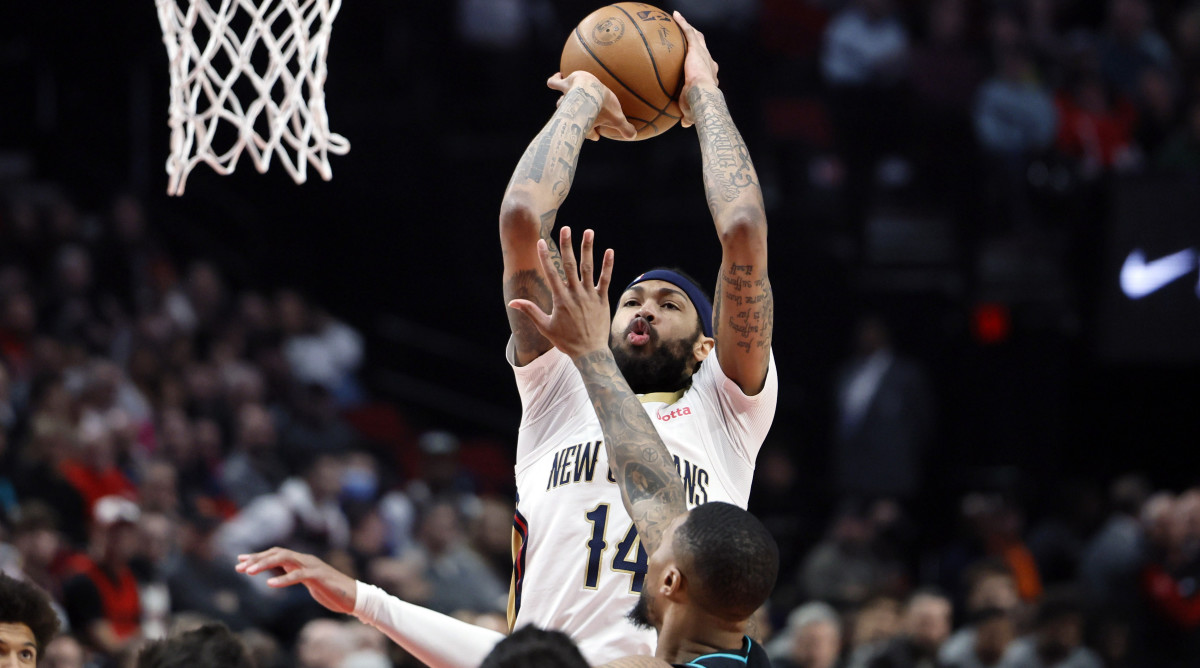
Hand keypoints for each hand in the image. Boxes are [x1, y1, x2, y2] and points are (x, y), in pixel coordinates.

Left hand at [236, 547, 356, 613]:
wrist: (354, 597)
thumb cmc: (332, 591)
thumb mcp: (309, 582)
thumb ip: (294, 575)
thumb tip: (278, 574)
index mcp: (303, 561)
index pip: (277, 553)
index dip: (258, 556)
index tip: (240, 561)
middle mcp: (306, 560)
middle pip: (278, 552)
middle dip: (257, 558)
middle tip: (239, 567)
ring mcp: (313, 566)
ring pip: (285, 558)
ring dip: (265, 564)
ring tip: (249, 572)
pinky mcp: (319, 576)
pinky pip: (298, 575)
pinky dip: (283, 579)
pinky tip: (270, 584)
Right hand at [508, 226, 613, 358]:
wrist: (590, 353)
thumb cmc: (566, 340)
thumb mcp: (545, 326)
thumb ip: (530, 311)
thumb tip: (513, 303)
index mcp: (560, 299)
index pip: (551, 273)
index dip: (545, 256)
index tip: (541, 242)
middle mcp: (575, 294)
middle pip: (570, 265)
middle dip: (567, 245)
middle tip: (566, 228)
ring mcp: (590, 296)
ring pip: (589, 268)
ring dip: (588, 249)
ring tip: (588, 231)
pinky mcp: (602, 299)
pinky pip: (605, 280)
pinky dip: (607, 265)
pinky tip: (609, 251)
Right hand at [548, 72, 636, 140]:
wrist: (588, 90)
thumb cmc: (602, 106)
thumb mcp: (616, 119)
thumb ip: (625, 128)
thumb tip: (633, 136)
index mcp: (587, 123)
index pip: (590, 134)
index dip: (593, 135)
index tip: (597, 135)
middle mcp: (573, 112)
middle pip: (573, 120)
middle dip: (576, 122)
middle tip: (583, 120)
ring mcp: (567, 99)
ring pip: (561, 103)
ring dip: (564, 102)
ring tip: (568, 96)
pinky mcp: (564, 85)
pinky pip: (553, 83)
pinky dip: (554, 80)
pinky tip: (558, 76)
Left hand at [673, 11, 719, 127]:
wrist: (703, 97)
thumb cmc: (698, 108)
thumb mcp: (691, 112)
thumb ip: (688, 116)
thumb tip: (684, 124)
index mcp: (709, 77)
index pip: (706, 67)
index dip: (702, 63)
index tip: (696, 62)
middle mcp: (709, 63)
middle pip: (704, 49)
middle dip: (698, 42)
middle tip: (691, 38)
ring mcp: (704, 54)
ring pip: (697, 37)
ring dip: (690, 29)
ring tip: (681, 21)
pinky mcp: (697, 48)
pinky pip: (688, 31)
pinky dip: (683, 23)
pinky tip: (675, 15)